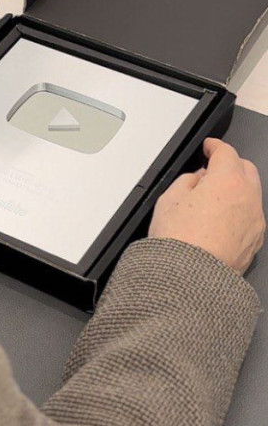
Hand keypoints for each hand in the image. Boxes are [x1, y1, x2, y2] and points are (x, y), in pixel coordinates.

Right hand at [149, 138, 265, 274]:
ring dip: (237, 188)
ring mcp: (255, 222)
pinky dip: (239, 210)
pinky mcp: (255, 242)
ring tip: (214, 197)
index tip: (209, 147)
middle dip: (231, 164)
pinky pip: (250, 216)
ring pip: (251, 194)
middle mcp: (248, 199)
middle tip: (212, 169)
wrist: (188, 279)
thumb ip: (189, 179)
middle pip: (246, 169)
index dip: (215, 145)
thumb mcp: (170, 197)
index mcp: (228, 181)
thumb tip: (199, 179)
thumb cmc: (178, 240)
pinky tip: (220, 219)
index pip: (226, 152)